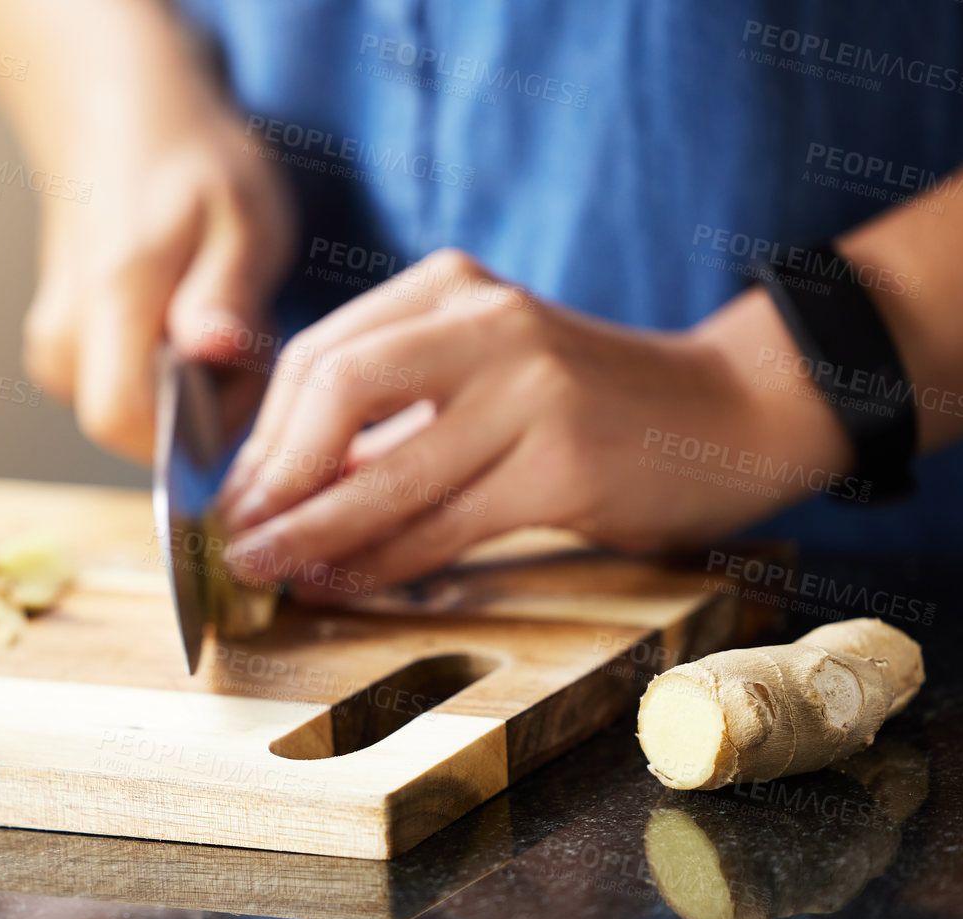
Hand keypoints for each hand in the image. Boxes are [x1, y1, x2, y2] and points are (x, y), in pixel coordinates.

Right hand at [21, 53, 294, 459]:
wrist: (123, 122)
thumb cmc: (194, 165)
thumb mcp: (242, 216)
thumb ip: (226, 291)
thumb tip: (211, 352)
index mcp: (109, 299)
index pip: (126, 421)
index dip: (196, 425)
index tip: (242, 368)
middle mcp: (63, 336)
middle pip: (133, 431)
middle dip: (203, 411)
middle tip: (242, 335)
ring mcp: (53, 350)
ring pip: (130, 419)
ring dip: (188, 394)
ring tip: (218, 322)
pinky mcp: (60, 356)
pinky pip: (121, 399)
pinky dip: (165, 381)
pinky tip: (189, 329)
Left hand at [214, 249, 851, 593]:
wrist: (732, 411)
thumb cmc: (591, 406)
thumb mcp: (487, 373)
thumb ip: (395, 413)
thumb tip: (281, 495)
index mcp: (454, 290)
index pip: (322, 356)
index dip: (262, 437)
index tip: (230, 500)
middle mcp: (488, 323)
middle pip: (334, 391)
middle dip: (271, 479)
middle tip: (233, 543)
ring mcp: (530, 389)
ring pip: (386, 471)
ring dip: (310, 534)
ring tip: (263, 575)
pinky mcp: (563, 463)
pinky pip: (443, 525)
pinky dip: (381, 563)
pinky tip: (343, 585)